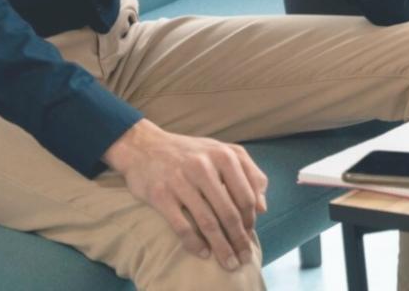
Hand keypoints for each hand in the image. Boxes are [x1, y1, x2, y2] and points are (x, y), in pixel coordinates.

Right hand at [103, 119, 267, 271]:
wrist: (146, 146)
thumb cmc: (192, 153)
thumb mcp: (223, 152)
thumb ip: (249, 174)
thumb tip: (262, 207)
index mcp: (224, 156)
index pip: (245, 195)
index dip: (250, 219)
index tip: (250, 235)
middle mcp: (204, 167)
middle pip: (229, 212)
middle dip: (239, 239)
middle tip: (244, 257)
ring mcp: (181, 181)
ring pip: (207, 222)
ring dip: (221, 246)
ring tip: (229, 262)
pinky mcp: (160, 195)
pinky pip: (182, 226)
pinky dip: (194, 243)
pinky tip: (203, 253)